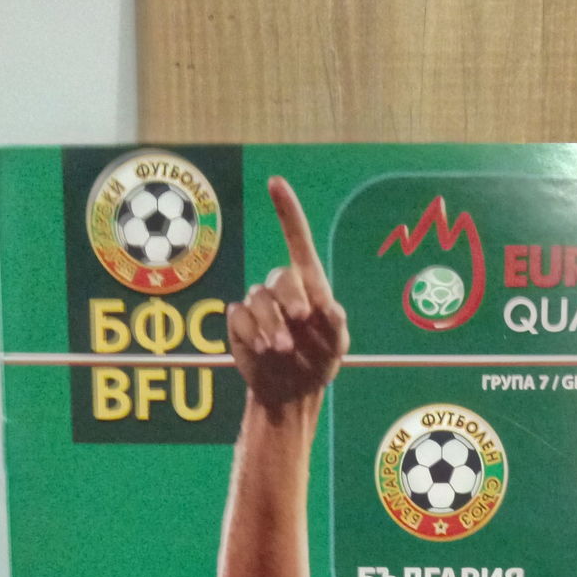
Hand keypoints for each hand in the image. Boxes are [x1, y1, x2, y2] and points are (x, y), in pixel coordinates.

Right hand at [227, 177, 348, 406]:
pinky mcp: (240, 323)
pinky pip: (240, 317)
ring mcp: (259, 305)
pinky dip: (252, 332)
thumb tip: (330, 306)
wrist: (291, 392)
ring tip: (282, 349)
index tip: (275, 183)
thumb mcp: (336, 348)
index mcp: (309, 286)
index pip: (297, 241)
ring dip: (272, 323)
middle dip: (291, 296)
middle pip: (280, 277)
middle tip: (301, 320)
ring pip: (258, 299)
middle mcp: (281, 290)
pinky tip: (263, 349)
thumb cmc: (319, 364)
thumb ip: (336, 326)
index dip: (286, 212)